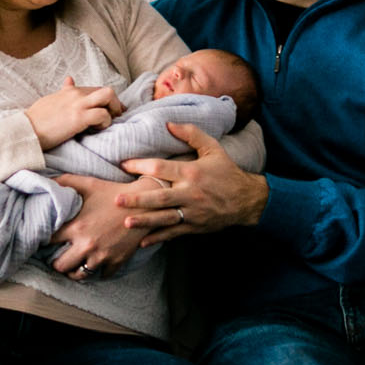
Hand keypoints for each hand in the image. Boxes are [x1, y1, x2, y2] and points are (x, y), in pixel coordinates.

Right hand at [25, 76, 123, 149]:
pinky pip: (102, 115)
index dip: (105, 100)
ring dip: (114, 109)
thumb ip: (63, 91)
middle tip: (114, 117)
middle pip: (106, 90)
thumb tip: (69, 80)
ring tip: (108, 121)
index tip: (110, 110)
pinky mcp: (79, 117)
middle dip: (115, 103)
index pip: (95, 90)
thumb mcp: (50, 100)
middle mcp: (76, 94)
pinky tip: (98, 129)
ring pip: (109, 95)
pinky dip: (105, 122)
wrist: (25, 130)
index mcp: (69, 91)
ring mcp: (78, 105)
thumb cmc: (36, 120)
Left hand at [46, 173, 155, 277]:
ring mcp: (102, 256)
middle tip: (56, 257)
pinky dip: (98, 271)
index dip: (43, 240)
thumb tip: (46, 180)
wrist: (144, 205)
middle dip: (56, 262)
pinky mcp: (117, 261)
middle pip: (60, 266)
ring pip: (79, 275)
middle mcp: (87, 245)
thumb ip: (65, 182)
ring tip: (73, 264)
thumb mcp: (89, 184)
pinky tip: (95, 263)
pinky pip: (102, 275)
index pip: (48, 241)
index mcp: (76, 227)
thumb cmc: (114, 194)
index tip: (45, 239)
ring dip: (74, 270)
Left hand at [119, 123, 269, 242]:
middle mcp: (190, 193)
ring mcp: (192, 212)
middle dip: (137, 199)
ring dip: (144, 221)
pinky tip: (142, 241)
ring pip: (164, 218)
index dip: (141, 165)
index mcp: (192, 172)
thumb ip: (191, 134)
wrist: (247, 200)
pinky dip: (158, 238)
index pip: (162, 168)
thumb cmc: (226, 172)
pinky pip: (173, 233)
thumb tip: (168, 123)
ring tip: (126, 222)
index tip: (124, 164)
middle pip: (160, 197)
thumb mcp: (213, 148)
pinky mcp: (194, 226)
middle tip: (118, 199)